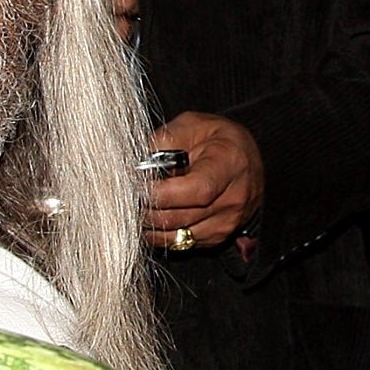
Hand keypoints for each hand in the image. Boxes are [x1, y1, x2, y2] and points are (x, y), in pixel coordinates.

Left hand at [146, 111, 262, 251]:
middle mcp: (234, 198)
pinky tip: (151, 215)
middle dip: (147, 207)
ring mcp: (226, 222)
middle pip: (180, 216)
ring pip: (175, 235)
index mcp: (230, 164)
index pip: (197, 190)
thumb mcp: (190, 125)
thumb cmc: (215, 138)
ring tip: (136, 204)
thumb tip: (133, 166)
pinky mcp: (216, 238)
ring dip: (149, 223)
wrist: (244, 160)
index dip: (162, 192)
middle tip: (126, 195)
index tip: (137, 185)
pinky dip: (159, 233)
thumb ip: (161, 143)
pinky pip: (179, 244)